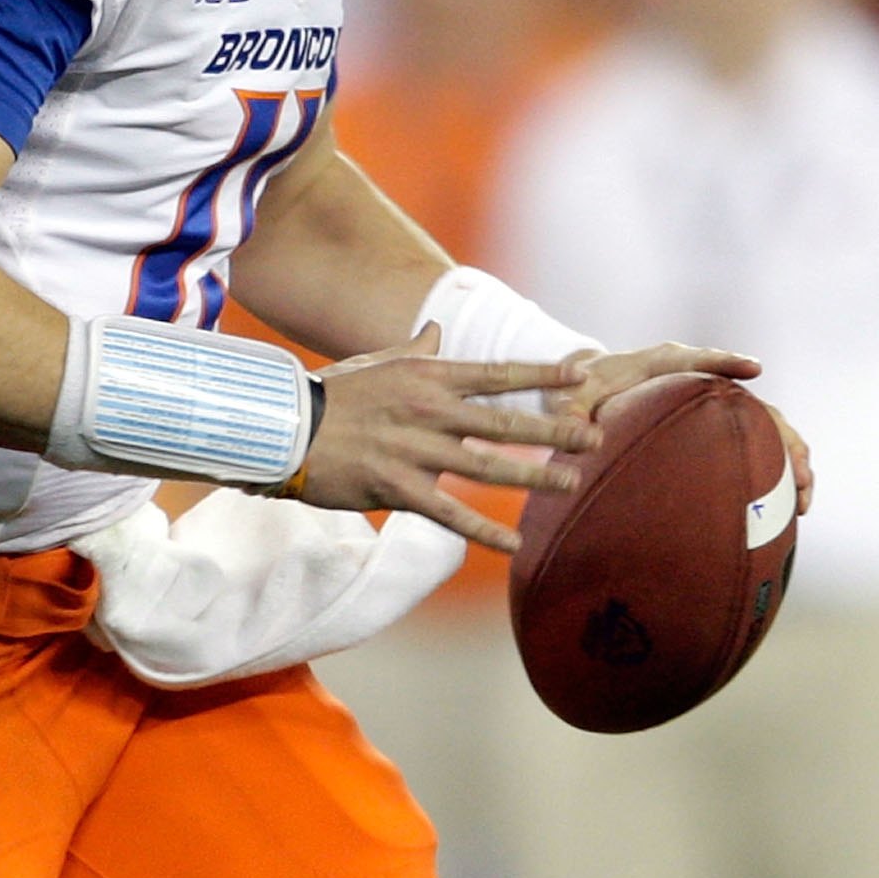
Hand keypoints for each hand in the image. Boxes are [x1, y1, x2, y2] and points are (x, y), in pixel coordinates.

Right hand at [288, 325, 598, 555]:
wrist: (283, 429)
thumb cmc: (329, 394)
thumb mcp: (375, 362)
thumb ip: (415, 350)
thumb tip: (438, 331)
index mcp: (427, 375)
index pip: (498, 374)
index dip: (543, 374)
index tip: (583, 375)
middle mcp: (429, 410)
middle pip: (506, 422)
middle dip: (556, 431)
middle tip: (595, 438)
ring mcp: (416, 450)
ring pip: (489, 467)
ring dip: (535, 477)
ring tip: (572, 484)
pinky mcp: (398, 488)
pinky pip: (450, 514)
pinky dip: (484, 531)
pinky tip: (514, 546)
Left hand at [559, 343, 812, 517]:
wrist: (593, 380)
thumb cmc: (583, 386)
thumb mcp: (569, 395)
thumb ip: (570, 410)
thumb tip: (580, 436)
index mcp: (667, 361)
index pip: (702, 359)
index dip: (728, 361)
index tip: (754, 369)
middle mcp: (703, 378)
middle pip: (755, 403)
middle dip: (783, 435)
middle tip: (801, 472)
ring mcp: (718, 401)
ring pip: (767, 426)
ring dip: (791, 459)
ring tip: (803, 500)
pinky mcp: (720, 423)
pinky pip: (756, 444)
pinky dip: (775, 471)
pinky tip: (785, 508)